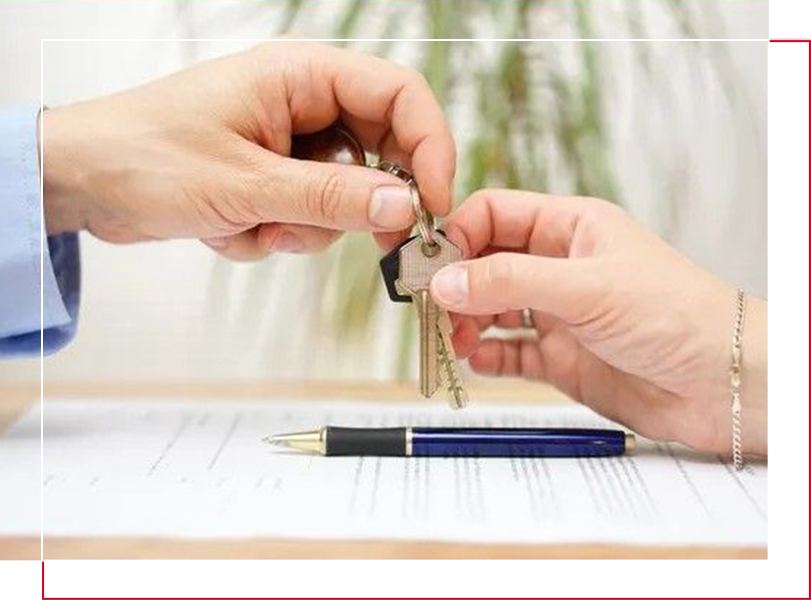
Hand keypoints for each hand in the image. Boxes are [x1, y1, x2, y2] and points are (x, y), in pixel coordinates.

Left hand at [42, 41, 454, 259]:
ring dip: (303, 227)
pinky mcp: (273, 179)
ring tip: (252, 228)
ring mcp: (289, 145)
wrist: (84, 181)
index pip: (399, 96)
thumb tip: (403, 206)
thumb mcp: (246, 183)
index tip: (435, 204)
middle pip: (380, 151)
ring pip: (343, 196)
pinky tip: (230, 228)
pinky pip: (307, 216)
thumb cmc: (146, 156)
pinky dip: (275, 234)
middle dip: (362, 203)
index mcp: (300, 77)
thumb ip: (330, 197)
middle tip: (367, 242)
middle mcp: (303, 105)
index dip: (430, 147)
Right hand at [430, 190, 766, 455]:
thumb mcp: (586, 286)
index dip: (458, 234)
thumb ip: (509, 281)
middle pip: (486, 264)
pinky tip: (478, 360)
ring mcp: (561, 315)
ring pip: (493, 310)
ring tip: (456, 339)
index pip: (495, 215)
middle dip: (455, 283)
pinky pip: (511, 353)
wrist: (727, 384)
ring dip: (466, 322)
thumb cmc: (678, 315)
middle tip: (430, 307)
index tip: (429, 264)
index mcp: (571, 228)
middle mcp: (560, 268)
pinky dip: (489, 356)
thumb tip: (443, 280)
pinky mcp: (564, 359)